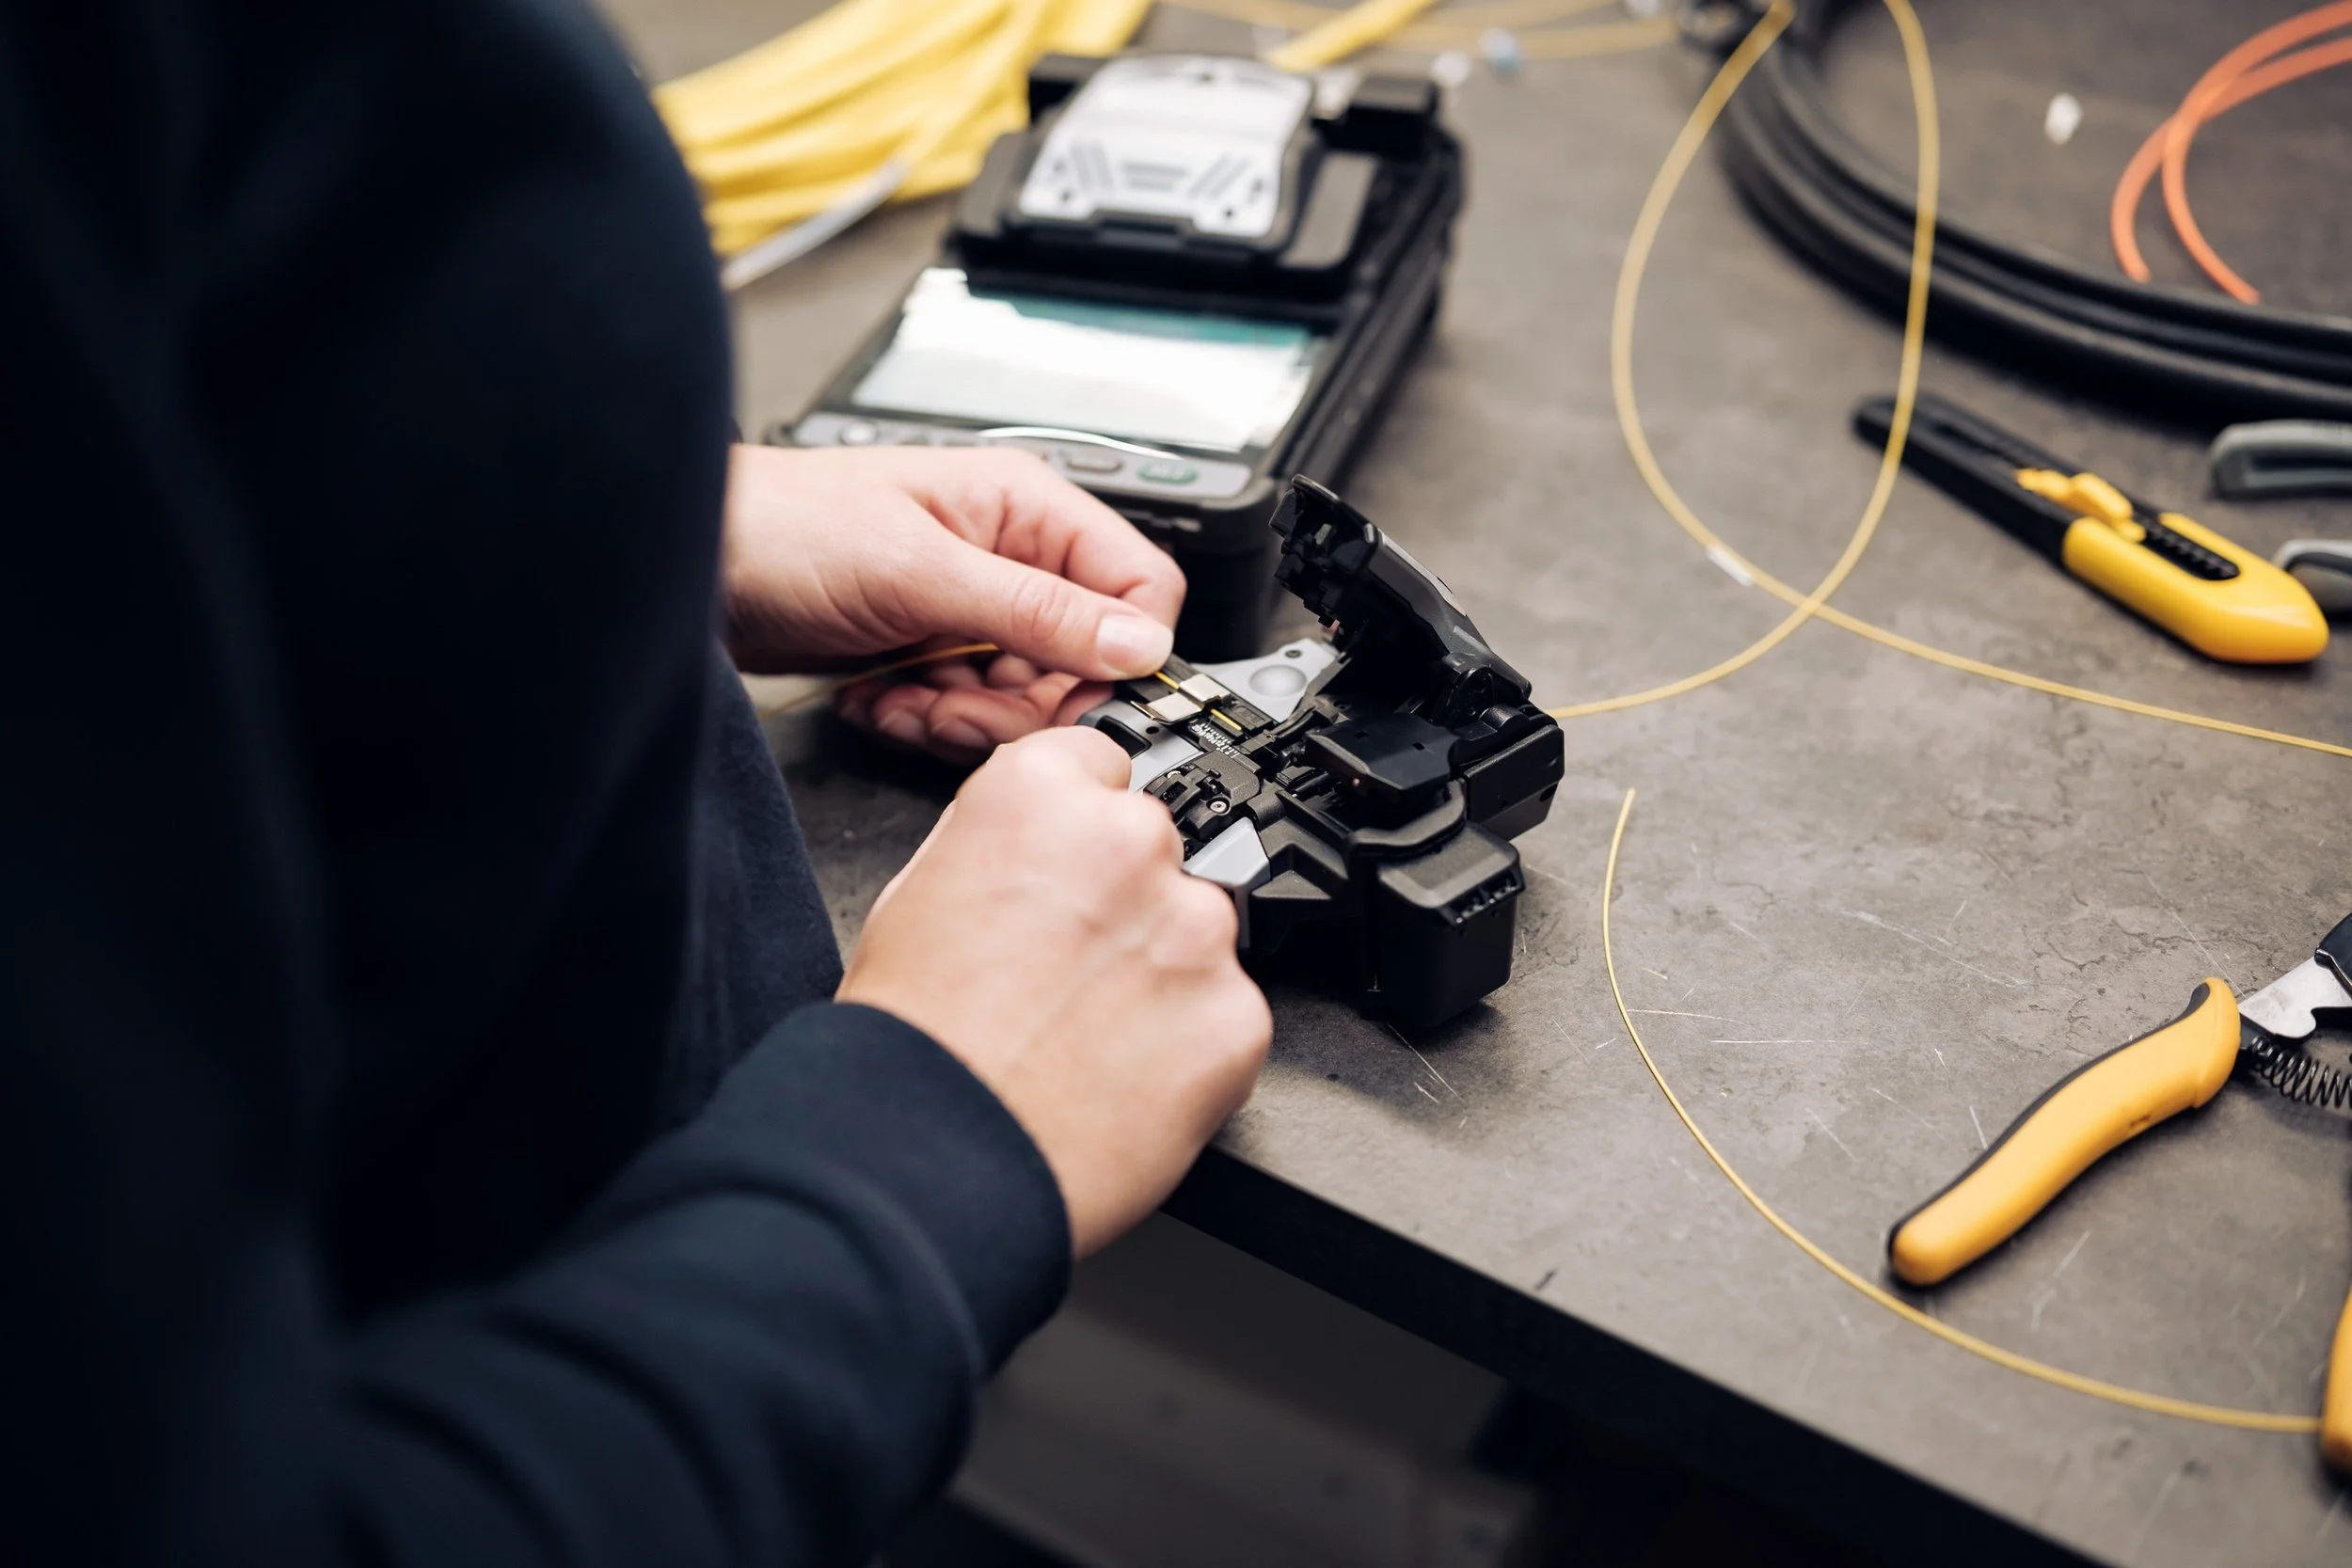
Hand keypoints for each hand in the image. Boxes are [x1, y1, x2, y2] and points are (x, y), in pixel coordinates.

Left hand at [722, 445, 1185, 761]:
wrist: (691, 567)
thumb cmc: (784, 525)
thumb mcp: (919, 570)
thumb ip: (1035, 609)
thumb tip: (1137, 642)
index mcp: (1026, 510)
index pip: (1137, 587)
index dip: (1120, 653)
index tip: (1077, 697)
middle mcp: (1008, 559)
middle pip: (1081, 663)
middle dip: (1020, 704)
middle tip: (957, 707)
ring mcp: (969, 612)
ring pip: (1024, 701)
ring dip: (963, 720)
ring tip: (904, 701)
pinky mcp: (932, 656)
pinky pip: (968, 714)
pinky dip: (926, 722)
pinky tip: (880, 701)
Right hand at [837, 727, 1271, 1255]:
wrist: (932, 1159)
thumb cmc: (912, 1043)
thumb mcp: (920, 894)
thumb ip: (1005, 847)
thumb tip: (1040, 850)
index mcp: (1040, 794)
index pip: (1099, 763)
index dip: (1079, 825)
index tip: (1071, 867)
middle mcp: (1129, 841)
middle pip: (1155, 848)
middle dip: (1125, 901)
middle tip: (1070, 973)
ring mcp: (1194, 928)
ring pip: (1197, 932)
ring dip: (1163, 972)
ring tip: (1090, 1036)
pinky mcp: (1237, 1015)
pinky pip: (1226, 1016)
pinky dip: (1190, 1046)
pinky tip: (1125, 1078)